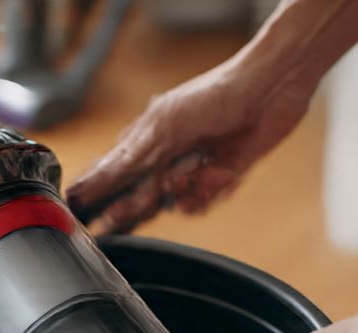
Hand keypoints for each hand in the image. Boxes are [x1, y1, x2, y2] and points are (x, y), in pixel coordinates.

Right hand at [66, 58, 315, 234]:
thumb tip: (93, 180)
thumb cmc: (214, 96)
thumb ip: (129, 160)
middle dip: (144, 203)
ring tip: (201, 171)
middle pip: (141, 196)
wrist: (271, 90)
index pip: (112, 174)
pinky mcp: (219, 177)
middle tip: (145, 205)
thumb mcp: (163, 127)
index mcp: (145, 139)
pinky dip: (212, 192)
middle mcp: (166, 156)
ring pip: (176, 202)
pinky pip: (205, 201)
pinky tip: (222, 173)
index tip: (87, 216)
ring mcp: (192, 167)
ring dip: (189, 192)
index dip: (99, 195)